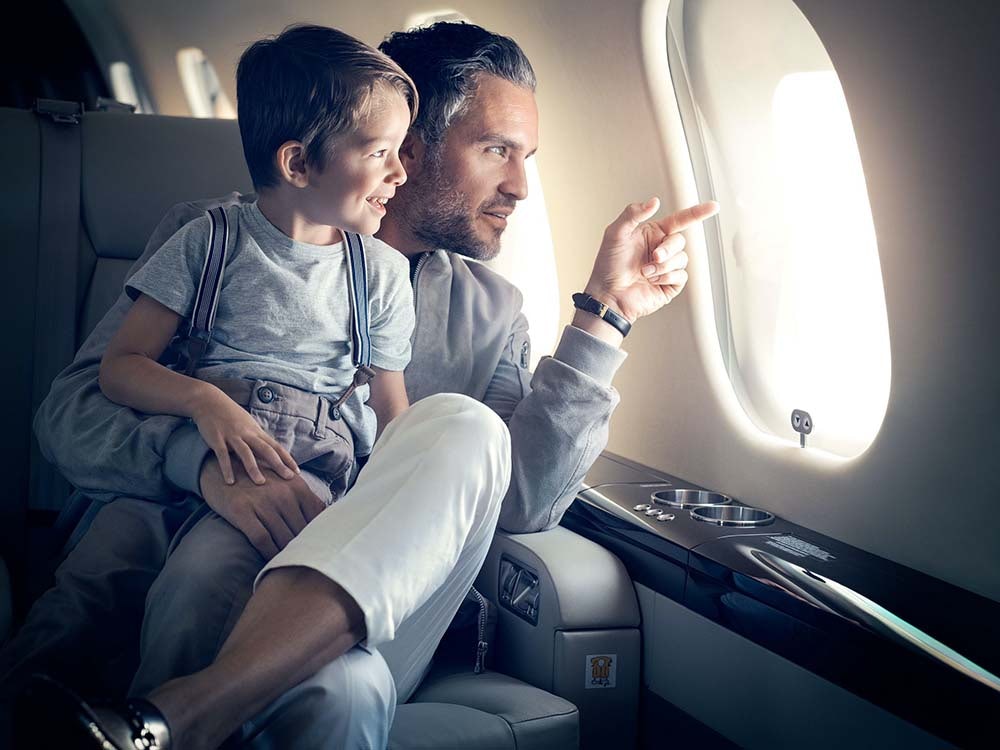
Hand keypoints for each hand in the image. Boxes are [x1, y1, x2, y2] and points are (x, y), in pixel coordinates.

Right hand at [190, 387, 298, 484]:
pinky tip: (230, 481)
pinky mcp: (217, 439)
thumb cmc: (230, 415)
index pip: (275, 446)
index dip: (287, 459)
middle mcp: (247, 433)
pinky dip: (227, 468)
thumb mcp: (248, 425)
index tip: (296, 472)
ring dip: (253, 468)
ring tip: (260, 483)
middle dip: (278, 464)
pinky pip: (223, 455)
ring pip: (246, 453)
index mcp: (256, 432)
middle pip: (266, 450)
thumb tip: (270, 453)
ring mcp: (232, 436)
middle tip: (288, 478)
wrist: (209, 401)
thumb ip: (258, 439)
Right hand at [199, 457, 325, 558]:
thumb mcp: (284, 483)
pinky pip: (262, 539)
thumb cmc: (258, 482)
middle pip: (301, 530)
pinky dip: (268, 554)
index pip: (316, 518)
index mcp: (297, 486)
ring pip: (283, 537)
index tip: (320, 550)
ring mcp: (263, 502)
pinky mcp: (243, 512)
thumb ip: (304, 499)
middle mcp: (282, 493)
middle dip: (304, 549)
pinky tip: (271, 563)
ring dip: (287, 555)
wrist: (222, 470)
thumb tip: (326, 522)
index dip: (318, 537)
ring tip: (292, 566)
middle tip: (307, 564)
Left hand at [584, 198, 719, 324]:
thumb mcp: (615, 234)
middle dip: (668, 250)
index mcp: (652, 234)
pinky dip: (667, 277)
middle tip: (654, 257)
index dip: (697, 213)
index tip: (713, 206)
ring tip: (646, 273)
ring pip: (682, 259)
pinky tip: (653, 281)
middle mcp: (661, 249)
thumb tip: (654, 202)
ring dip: (663, 266)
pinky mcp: (670, 283)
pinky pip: (681, 275)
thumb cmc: (608, 266)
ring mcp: (666, 267)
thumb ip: (633, 214)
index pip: (679, 220)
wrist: (609, 295)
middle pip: (680, 241)